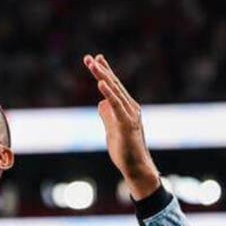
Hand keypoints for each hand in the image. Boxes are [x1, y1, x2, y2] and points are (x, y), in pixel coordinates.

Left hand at [83, 54, 159, 199]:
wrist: (136, 168)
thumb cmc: (125, 150)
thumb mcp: (111, 129)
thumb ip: (107, 115)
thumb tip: (100, 103)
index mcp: (126, 108)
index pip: (113, 86)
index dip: (105, 72)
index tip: (95, 59)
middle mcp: (130, 107)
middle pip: (113, 84)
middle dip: (101, 70)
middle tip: (89, 57)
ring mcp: (130, 115)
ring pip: (115, 91)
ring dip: (103, 77)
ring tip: (93, 64)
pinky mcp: (126, 124)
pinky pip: (117, 106)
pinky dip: (109, 93)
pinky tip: (101, 83)